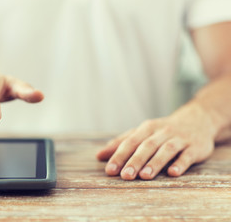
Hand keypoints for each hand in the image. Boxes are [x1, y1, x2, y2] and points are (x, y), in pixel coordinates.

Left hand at [96, 104, 215, 179]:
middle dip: (135, 160)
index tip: (110, 170)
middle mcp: (162, 132)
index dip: (119, 156)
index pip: (130, 142)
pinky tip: (172, 173)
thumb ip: (121, 143)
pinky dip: (180, 163)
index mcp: (147, 128)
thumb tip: (99, 155)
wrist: (198, 119)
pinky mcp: (195, 147)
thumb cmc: (162, 130)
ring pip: (166, 149)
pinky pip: (187, 155)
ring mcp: (179, 139)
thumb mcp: (142, 132)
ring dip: (155, 162)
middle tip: (125, 175)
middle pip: (146, 146)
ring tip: (145, 176)